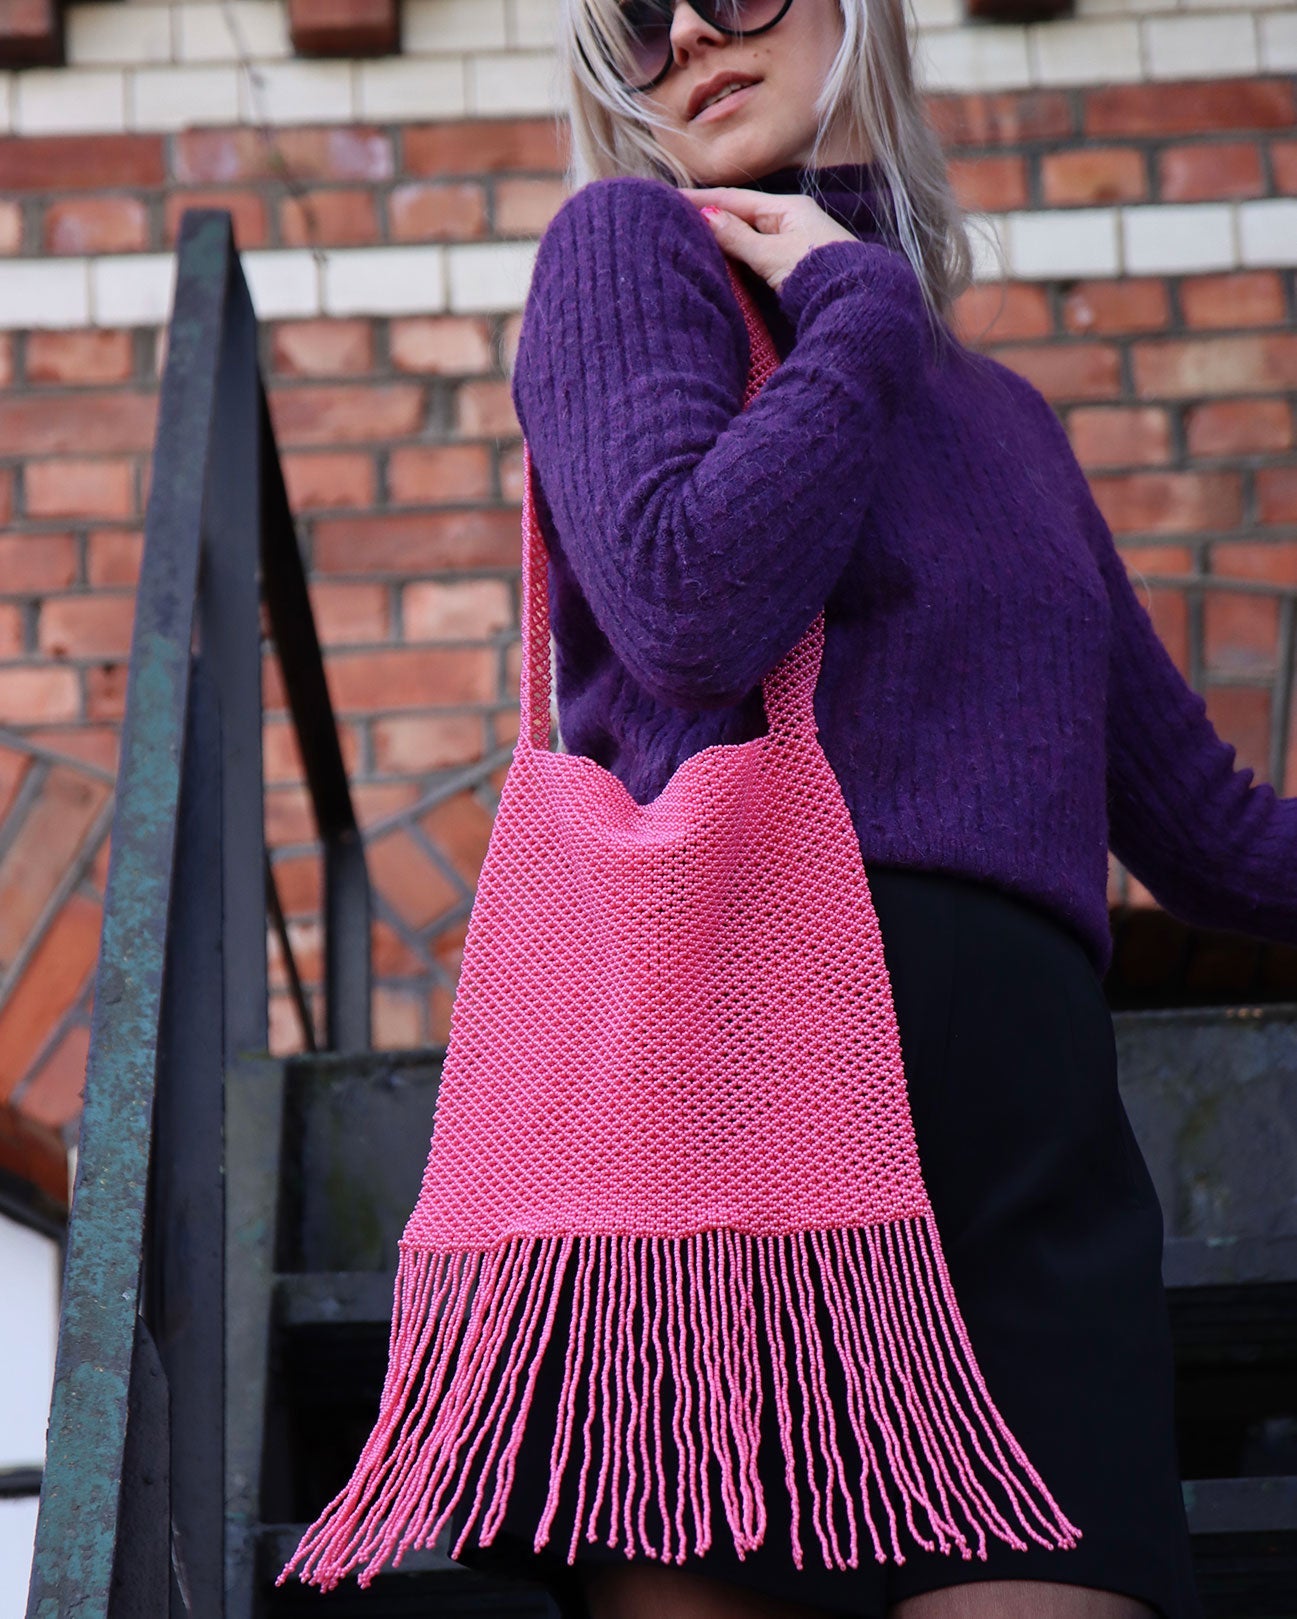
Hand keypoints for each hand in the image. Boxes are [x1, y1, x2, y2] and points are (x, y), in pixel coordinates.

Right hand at [679, 186, 856, 292]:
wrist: (856, 300)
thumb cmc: (818, 273)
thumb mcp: (772, 255)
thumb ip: (738, 238)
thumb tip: (707, 216)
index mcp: (787, 208)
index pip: (734, 199)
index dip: (702, 199)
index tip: (671, 197)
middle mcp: (790, 220)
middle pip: (740, 215)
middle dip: (709, 216)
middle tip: (673, 217)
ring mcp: (792, 242)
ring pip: (747, 235)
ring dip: (720, 236)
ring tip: (688, 236)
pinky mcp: (793, 265)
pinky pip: (756, 253)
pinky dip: (735, 254)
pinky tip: (719, 259)